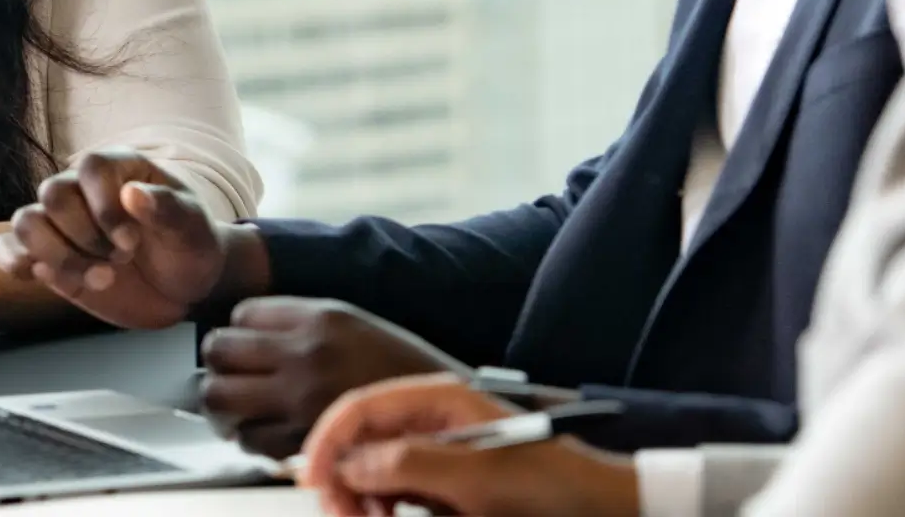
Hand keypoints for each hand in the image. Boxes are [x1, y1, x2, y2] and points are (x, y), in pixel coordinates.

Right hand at [0, 148, 263, 329]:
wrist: (182, 285)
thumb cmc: (191, 246)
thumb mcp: (193, 229)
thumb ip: (168, 209)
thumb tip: (133, 193)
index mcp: (120, 168)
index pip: (91, 167)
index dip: (104, 205)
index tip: (131, 242)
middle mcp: (83, 188)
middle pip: (53, 194)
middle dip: (83, 237)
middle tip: (120, 262)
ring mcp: (62, 223)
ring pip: (27, 222)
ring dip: (56, 257)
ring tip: (98, 279)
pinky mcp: (47, 256)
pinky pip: (8, 247)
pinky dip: (14, 262)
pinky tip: (39, 277)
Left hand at [200, 298, 467, 458]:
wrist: (439, 415)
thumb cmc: (398, 369)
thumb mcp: (353, 323)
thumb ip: (302, 322)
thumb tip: (248, 329)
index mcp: (321, 317)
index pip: (241, 314)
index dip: (237, 328)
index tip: (242, 340)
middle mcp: (305, 354)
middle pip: (219, 351)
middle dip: (216, 363)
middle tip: (225, 371)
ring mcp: (301, 399)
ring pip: (221, 398)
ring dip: (223, 401)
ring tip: (236, 402)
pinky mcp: (303, 440)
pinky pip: (248, 439)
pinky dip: (249, 436)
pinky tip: (265, 428)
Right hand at [300, 374, 638, 516]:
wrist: (593, 506)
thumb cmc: (546, 483)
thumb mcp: (474, 475)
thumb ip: (408, 463)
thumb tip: (348, 464)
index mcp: (438, 400)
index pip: (360, 407)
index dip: (328, 441)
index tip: (311, 482)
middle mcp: (431, 420)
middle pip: (359, 438)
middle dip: (341, 475)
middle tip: (340, 514)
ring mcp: (436, 451)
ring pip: (372, 469)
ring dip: (359, 496)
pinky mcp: (443, 482)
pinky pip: (394, 491)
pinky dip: (380, 506)